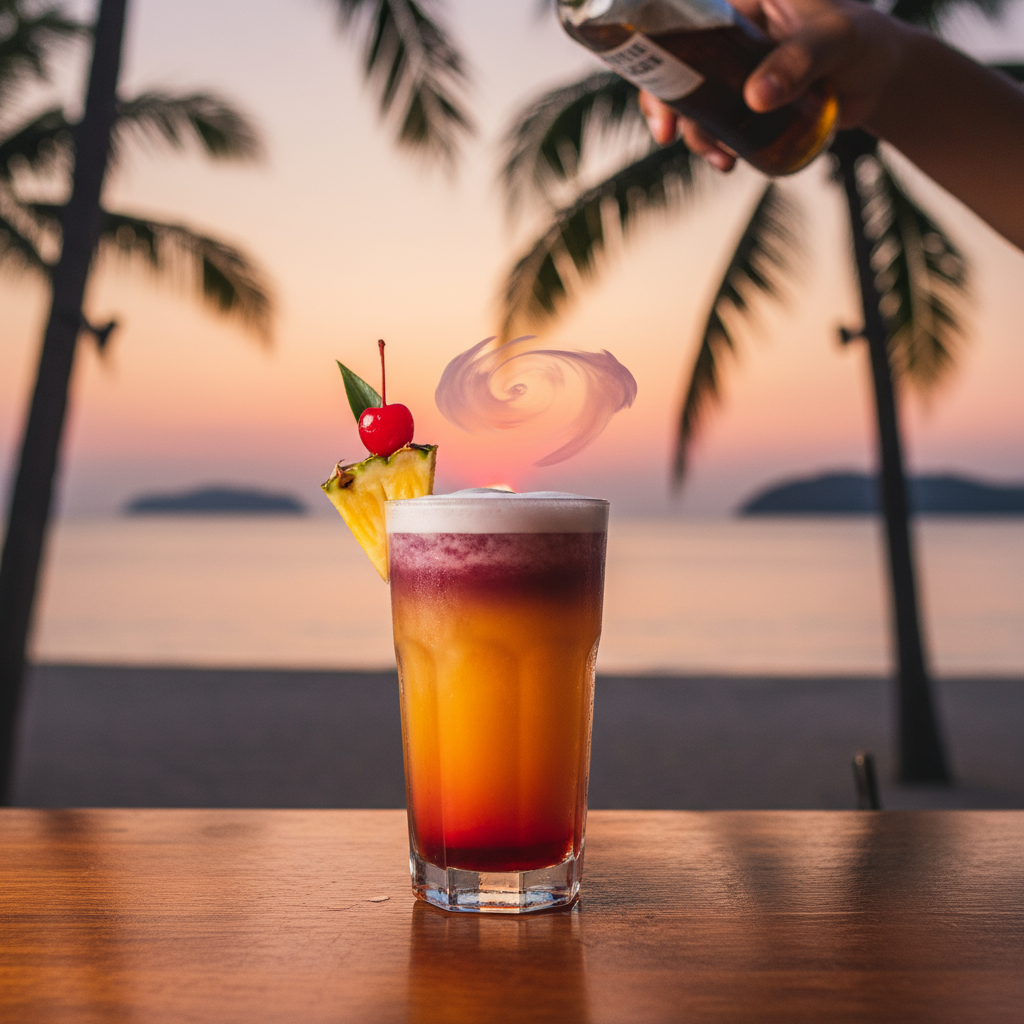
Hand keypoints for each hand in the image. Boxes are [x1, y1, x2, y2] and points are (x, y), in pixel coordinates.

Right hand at [639, 0, 906, 170]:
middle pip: (680, 67)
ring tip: (721, 159)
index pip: (685, 24)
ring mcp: (739, 72)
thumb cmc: (867, 41)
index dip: (660, 58)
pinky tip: (731, 160)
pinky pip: (721, 124)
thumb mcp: (835, 41)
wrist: (885, 80)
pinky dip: (719, 144)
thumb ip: (799, 61)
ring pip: (699, 103)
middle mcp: (734, 36)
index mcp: (744, 5)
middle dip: (669, 105)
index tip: (660, 95)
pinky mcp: (750, 104)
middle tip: (670, 137)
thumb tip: (755, 97)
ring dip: (698, 134)